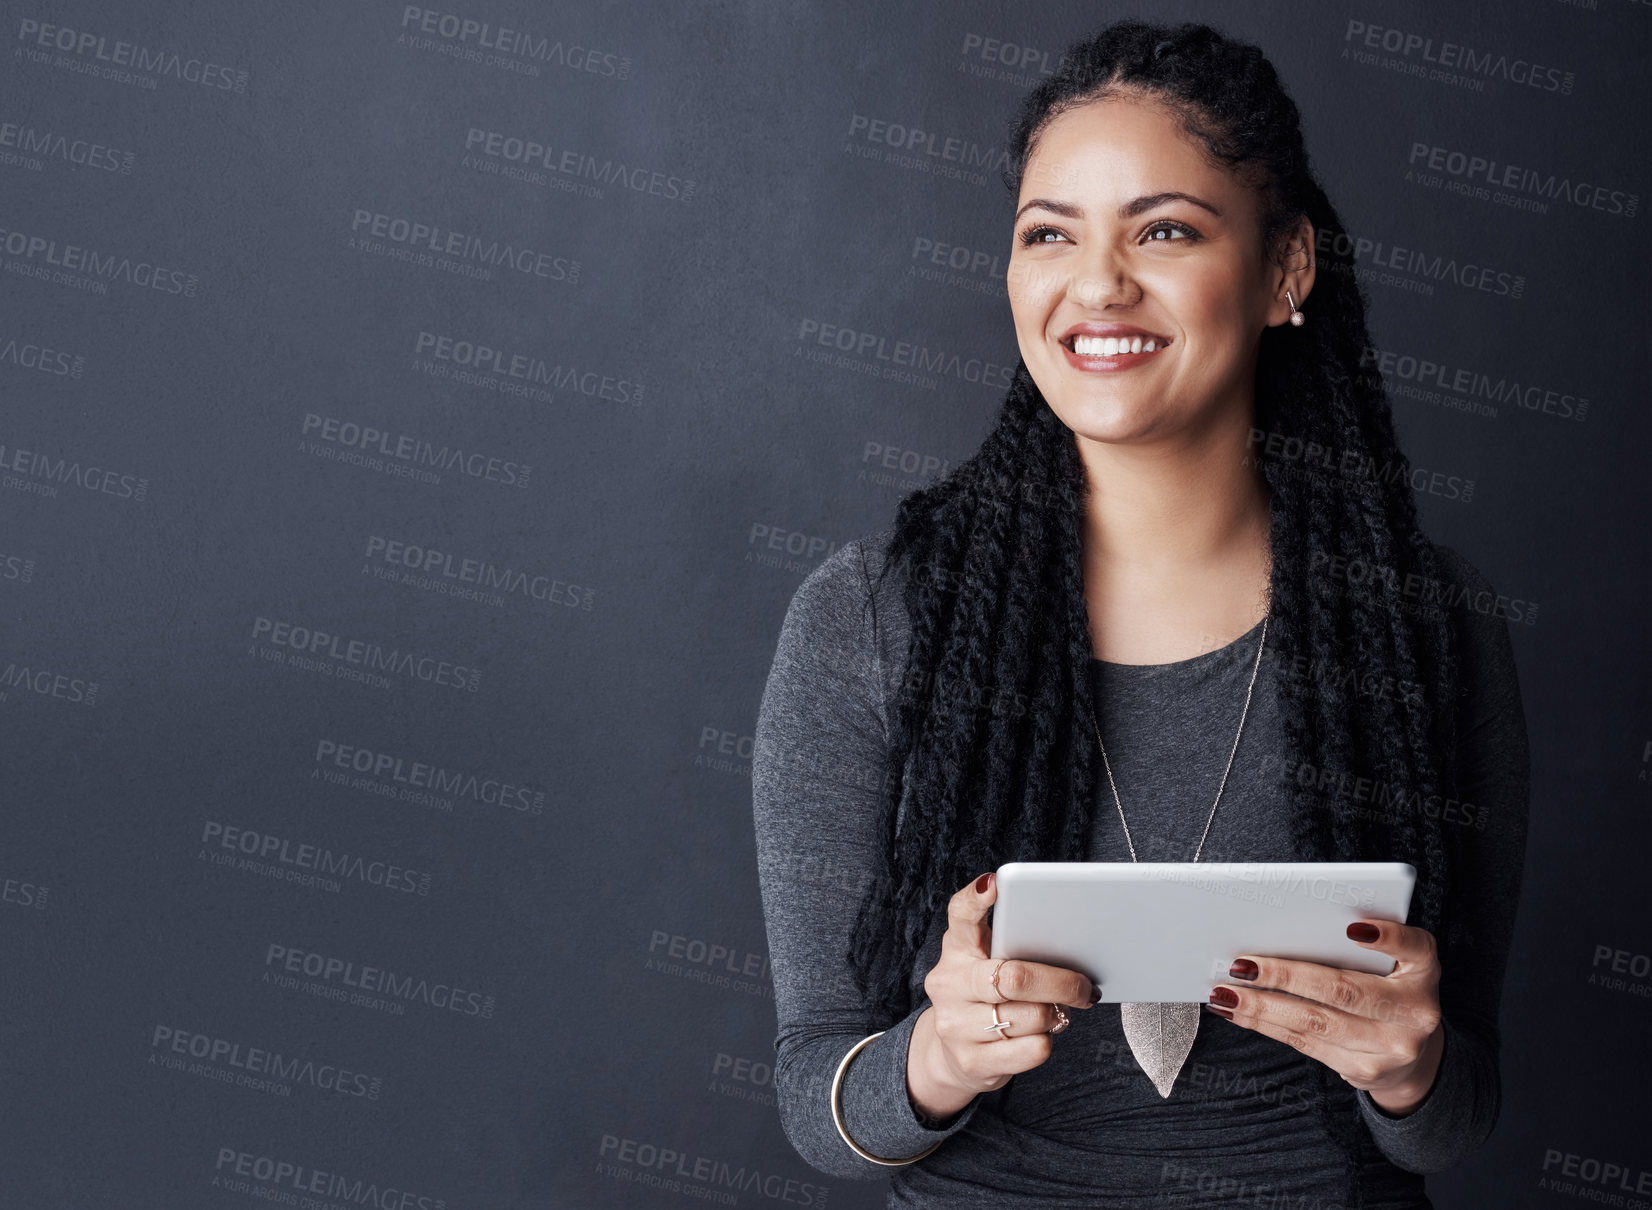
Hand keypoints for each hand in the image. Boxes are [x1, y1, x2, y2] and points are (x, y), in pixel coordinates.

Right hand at [906, 870, 1099, 1122]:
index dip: (976, 899)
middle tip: (1084, 986)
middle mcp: (949, 982)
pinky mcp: (971, 1059)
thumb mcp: (988, 963)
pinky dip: (1048, 1040)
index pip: (961, 915)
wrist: (956, 1053)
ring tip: (1055, 1012)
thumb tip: (1073, 945)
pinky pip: (1033, 1049)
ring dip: (1055, 1015)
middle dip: (1062, 982)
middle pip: (1015, 977)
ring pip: (1031, 1016)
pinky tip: (1041, 1034)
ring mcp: (955, 1024)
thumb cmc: (986, 996)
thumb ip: (1013, 948)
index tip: (995, 885)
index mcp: (957, 947)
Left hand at [1205, 919, 1446, 1115]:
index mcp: (1425, 972)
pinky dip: (1265, 1024)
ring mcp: (1391, 1048)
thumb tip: (1286, 928)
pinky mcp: (1363, 1071)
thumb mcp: (1396, 962)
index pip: (1416, 948)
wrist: (1413, 1056)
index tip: (1352, 928)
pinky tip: (1237, 1011)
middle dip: (1285, 977)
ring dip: (1261, 1006)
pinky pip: (1305, 1043)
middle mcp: (1416, 1013)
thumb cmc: (1389, 990)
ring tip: (1225, 992)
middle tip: (1241, 965)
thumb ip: (1363, 945)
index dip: (1388, 937)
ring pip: (1315, 1023)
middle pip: (1343, 991)